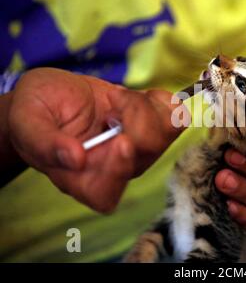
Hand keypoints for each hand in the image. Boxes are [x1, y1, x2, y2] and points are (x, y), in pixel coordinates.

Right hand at [6, 68, 185, 211]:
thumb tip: (74, 159)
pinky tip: (136, 97)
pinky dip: (161, 100)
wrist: (55, 94)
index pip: (105, 194)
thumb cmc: (35, 109)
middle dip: (133, 120)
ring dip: (143, 108)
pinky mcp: (151, 129)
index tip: (121, 140)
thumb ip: (43, 142)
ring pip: (164, 136)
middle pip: (143, 157)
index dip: (118, 173)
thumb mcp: (26, 120)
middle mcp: (112, 168)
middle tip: (112, 104)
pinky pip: (174, 119)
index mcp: (78, 178)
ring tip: (117, 99)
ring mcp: (136, 150)